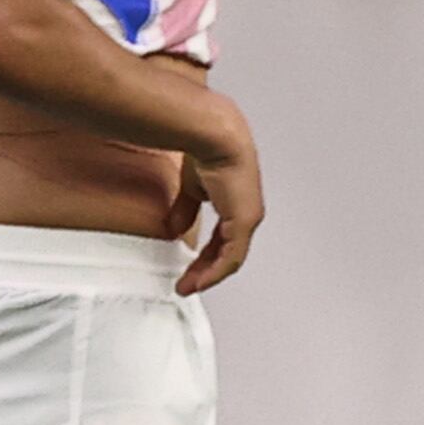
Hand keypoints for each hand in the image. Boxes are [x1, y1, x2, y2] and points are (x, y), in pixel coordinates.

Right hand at [175, 95, 263, 294]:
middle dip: (205, 271)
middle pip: (226, 253)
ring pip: (230, 258)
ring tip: (191, 286)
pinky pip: (232, 255)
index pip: (222, 240)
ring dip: (209, 275)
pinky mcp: (244, 220)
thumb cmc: (208, 153)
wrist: (216, 138)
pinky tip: (203, 280)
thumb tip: (176, 226)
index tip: (189, 270)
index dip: (205, 258)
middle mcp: (246, 214)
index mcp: (236, 205)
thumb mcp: (192, 188)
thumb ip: (186, 209)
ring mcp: (248, 218)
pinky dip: (216, 271)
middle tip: (188, 284)